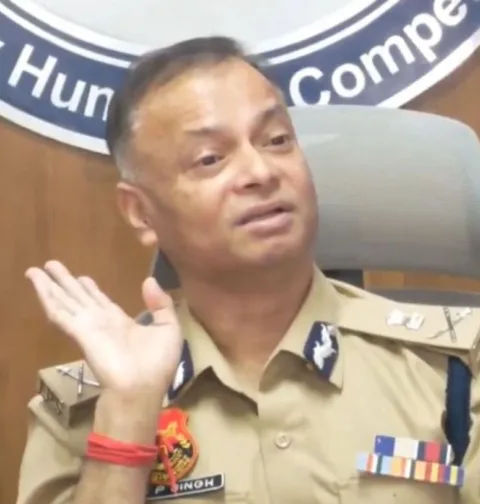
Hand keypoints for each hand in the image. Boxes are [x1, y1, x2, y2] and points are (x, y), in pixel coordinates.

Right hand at [25, 261, 182, 398]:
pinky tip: (38, 284)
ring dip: (49, 285)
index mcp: (121, 323)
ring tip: (35, 269)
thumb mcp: (169, 330)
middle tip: (51, 264)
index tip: (81, 277)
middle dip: (65, 281)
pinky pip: (60, 312)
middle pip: (78, 297)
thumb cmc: (157, 365)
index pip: (101, 301)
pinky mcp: (80, 332)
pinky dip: (47, 297)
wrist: (141, 390)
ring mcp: (88, 327)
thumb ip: (161, 305)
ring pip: (64, 300)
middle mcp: (101, 323)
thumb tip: (148, 280)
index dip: (90, 289)